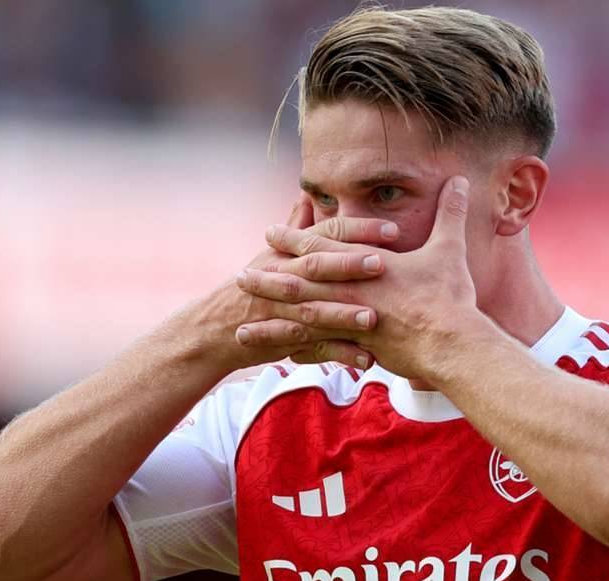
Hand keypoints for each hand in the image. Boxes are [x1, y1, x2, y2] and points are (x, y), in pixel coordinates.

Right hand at [205, 195, 399, 371]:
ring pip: (313, 309)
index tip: (393, 229)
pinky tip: (365, 360)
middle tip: (382, 264)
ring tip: (374, 317)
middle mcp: (282, 276)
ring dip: (343, 314)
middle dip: (347, 264)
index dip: (357, 229)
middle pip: (316, 266)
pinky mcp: (280, 339)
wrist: (214, 328)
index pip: (325, 234)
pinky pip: (311, 348)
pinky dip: (338, 354)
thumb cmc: (253, 287)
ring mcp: (279, 309)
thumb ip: (295, 226)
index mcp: (288, 252)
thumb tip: (307, 193)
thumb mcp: (272, 254)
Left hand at [234, 176, 483, 379]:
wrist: (451, 343)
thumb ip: (451, 213)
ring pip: (299, 318)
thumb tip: (462, 180)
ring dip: (270, 320)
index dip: (293, 239)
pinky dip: (296, 353)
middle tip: (239, 276)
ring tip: (241, 324)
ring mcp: (348, 321)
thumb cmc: (449, 296)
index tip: (270, 233)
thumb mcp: (449, 248)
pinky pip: (317, 350)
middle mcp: (349, 291)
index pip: (321, 246)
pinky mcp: (354, 348)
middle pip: (299, 282)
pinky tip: (274, 358)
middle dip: (268, 278)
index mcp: (364, 264)